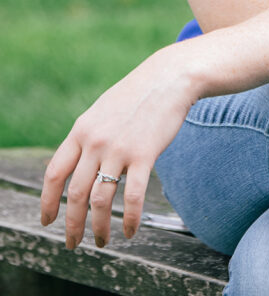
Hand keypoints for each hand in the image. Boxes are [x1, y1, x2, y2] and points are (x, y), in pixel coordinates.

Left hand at [40, 45, 196, 248]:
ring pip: (101, 200)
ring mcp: (119, 148)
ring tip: (102, 241)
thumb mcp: (102, 111)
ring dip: (99, 227)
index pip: (54, 172)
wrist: (169, 78)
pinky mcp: (144, 154)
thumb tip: (76, 164)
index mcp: (81, 130)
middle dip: (72, 224)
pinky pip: (133, 196)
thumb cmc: (137, 95)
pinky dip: (130, 219)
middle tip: (73, 243)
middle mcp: (96, 141)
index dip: (48, 201)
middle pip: (75, 193)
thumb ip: (88, 136)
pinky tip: (131, 231)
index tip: (48, 220)